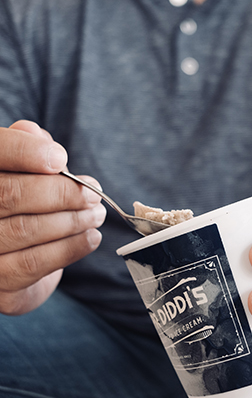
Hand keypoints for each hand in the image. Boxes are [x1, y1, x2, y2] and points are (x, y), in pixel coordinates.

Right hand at [0, 120, 105, 314]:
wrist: (9, 262)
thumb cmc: (18, 203)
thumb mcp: (21, 169)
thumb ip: (26, 147)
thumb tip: (35, 134)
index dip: (25, 151)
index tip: (60, 158)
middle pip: (9, 194)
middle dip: (61, 192)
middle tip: (92, 194)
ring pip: (25, 229)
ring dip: (72, 220)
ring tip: (96, 214)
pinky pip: (33, 263)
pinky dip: (70, 248)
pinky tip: (90, 238)